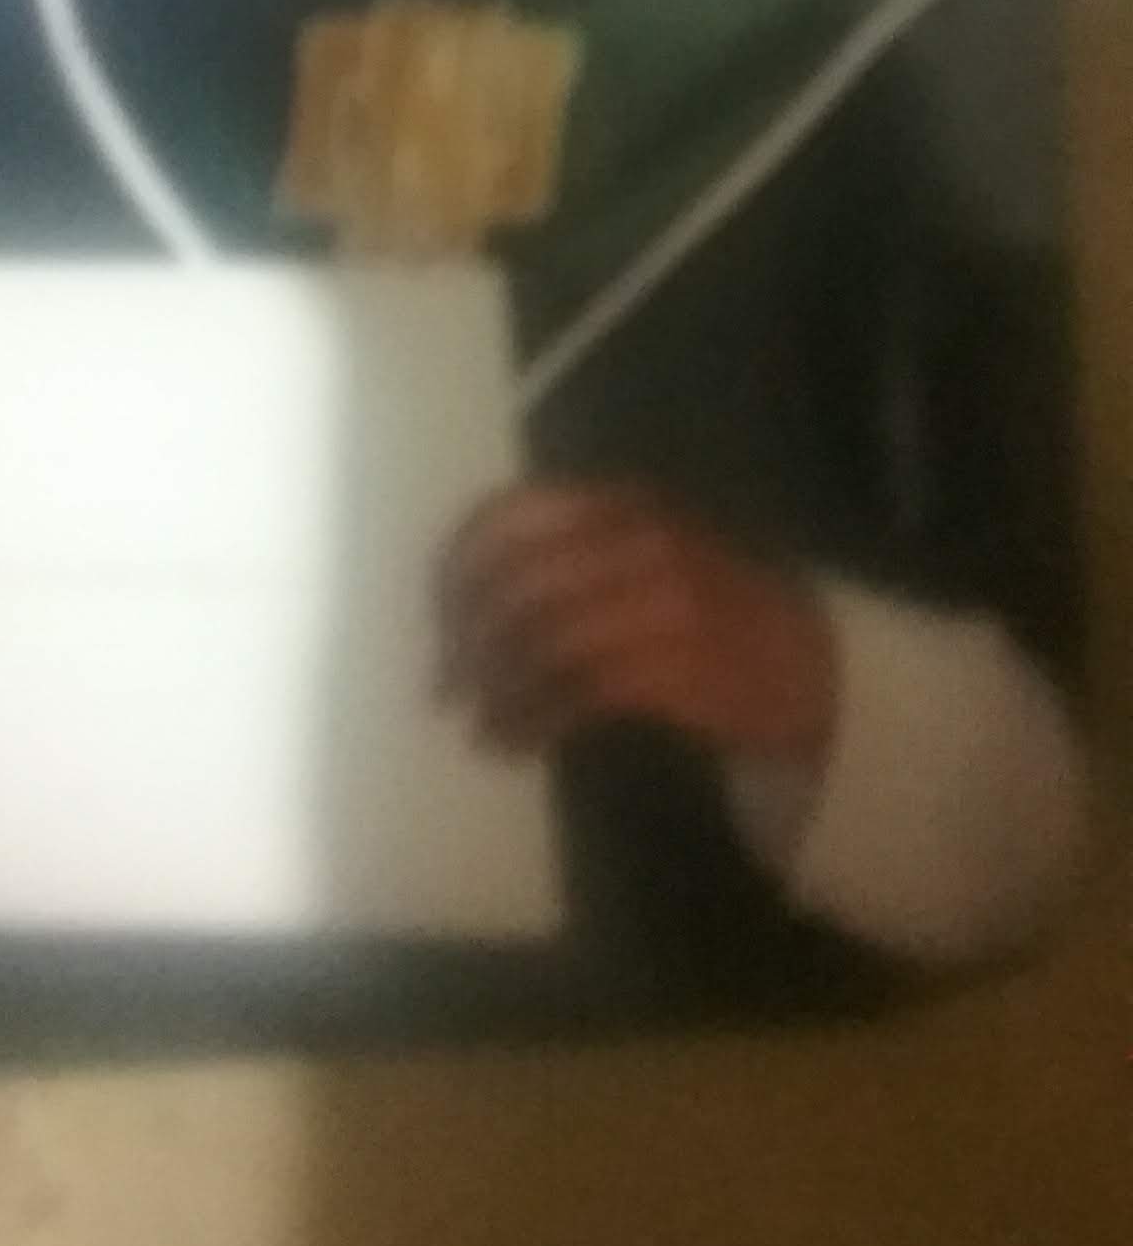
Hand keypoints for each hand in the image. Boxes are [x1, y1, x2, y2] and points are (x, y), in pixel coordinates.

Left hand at [435, 481, 836, 764]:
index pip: (507, 518)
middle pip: (515, 586)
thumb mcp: (638, 552)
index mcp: (617, 503)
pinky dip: (531, 720)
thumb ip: (565, 555)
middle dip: (467, 643)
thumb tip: (462, 596)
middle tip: (446, 686)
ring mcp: (658, 601)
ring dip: (496, 691)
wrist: (805, 659)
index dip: (456, 571)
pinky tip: (513, 742)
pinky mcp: (674, 665)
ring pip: (541, 643)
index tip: (439, 620)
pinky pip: (577, 693)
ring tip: (478, 724)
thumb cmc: (705, 606)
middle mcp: (635, 541)